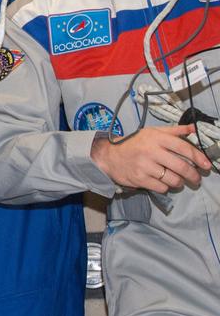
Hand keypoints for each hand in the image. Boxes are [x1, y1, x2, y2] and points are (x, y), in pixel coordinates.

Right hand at [91, 125, 210, 192]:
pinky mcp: (139, 179)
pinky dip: (165, 187)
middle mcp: (151, 151)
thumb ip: (174, 130)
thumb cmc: (133, 143)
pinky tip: (163, 182)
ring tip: (178, 180)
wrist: (109, 155)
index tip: (206, 165)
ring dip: (179, 182)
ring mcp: (144, 166)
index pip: (184, 148)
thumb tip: (193, 128)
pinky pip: (161, 187)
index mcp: (156, 138)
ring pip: (173, 179)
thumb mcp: (152, 132)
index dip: (198, 157)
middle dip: (193, 175)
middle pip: (181, 167)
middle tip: (196, 178)